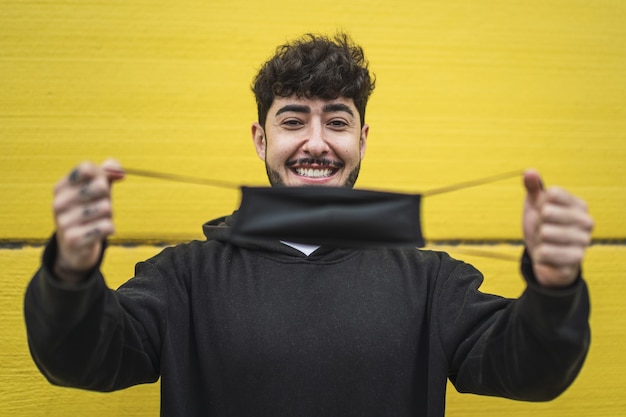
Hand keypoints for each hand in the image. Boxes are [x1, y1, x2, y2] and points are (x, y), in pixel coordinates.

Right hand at [52, 159, 124, 282]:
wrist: (75, 247)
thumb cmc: (88, 211)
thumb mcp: (96, 189)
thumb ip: (107, 172)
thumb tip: (118, 170)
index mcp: (61, 187)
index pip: (87, 168)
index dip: (102, 175)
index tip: (102, 184)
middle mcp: (58, 203)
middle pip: (100, 186)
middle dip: (108, 197)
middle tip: (99, 206)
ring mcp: (64, 222)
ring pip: (107, 208)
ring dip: (109, 215)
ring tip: (97, 220)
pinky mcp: (74, 240)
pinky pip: (107, 226)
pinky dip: (109, 228)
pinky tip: (98, 232)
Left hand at [522, 170, 593, 287]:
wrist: (546, 258)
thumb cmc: (542, 227)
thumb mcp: (534, 205)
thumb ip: (532, 187)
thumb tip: (529, 172)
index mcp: (579, 204)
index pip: (551, 193)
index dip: (539, 204)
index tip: (542, 212)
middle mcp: (586, 221)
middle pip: (547, 212)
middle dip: (537, 223)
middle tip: (542, 231)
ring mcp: (584, 241)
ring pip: (545, 233)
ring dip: (538, 240)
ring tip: (546, 243)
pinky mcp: (576, 260)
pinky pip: (545, 252)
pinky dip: (540, 255)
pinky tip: (548, 256)